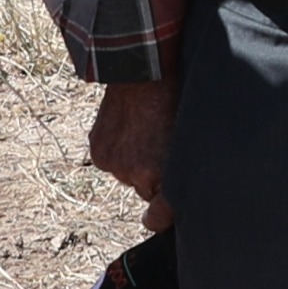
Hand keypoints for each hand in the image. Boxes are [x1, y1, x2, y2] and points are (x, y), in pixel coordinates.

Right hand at [85, 77, 174, 233]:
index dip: (162, 215)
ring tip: (143, 130)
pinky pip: (110, 162)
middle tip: (159, 144)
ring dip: (133, 161)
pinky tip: (127, 128)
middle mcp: (137, 176)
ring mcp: (115, 165)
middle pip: (146, 190)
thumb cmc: (174, 100)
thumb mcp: (188, 135)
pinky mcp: (98, 154)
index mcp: (163, 174)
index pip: (161, 214)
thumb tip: (180, 192)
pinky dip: (116, 150)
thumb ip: (182, 168)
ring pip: (127, 175)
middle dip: (152, 175)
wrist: (142, 71)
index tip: (158, 218)